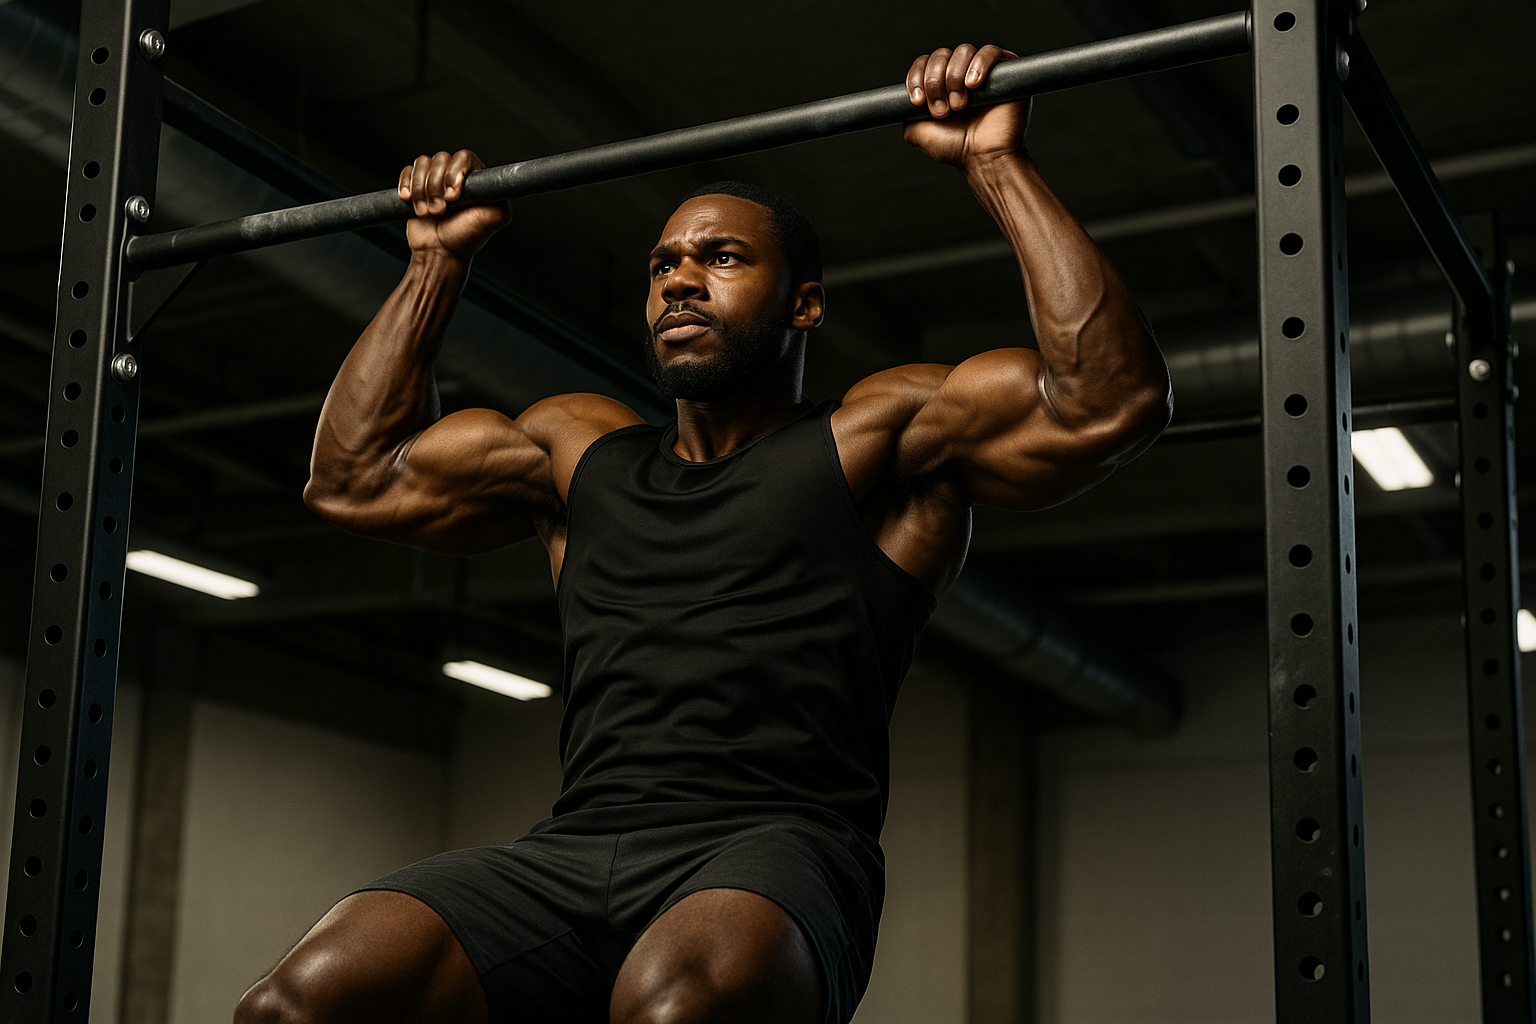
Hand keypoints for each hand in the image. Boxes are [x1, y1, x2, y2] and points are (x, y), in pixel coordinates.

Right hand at [397, 150, 511, 262]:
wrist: (439, 252)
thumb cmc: (466, 238)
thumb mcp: (494, 219)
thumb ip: (502, 198)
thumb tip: (507, 183)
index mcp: (476, 179)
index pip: (465, 157)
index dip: (455, 172)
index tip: (453, 196)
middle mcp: (456, 175)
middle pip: (441, 158)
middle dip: (436, 187)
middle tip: (440, 210)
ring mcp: (436, 178)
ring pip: (423, 163)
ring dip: (422, 190)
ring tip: (427, 212)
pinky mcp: (417, 184)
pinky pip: (408, 171)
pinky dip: (407, 185)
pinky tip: (409, 200)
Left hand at [903, 44, 1030, 168]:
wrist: (984, 158)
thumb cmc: (957, 148)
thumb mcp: (918, 132)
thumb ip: (906, 112)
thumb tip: (903, 99)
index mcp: (941, 85)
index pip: (924, 63)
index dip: (917, 77)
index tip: (918, 101)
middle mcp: (961, 75)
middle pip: (941, 55)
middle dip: (935, 82)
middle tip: (942, 110)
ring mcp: (983, 71)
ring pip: (963, 51)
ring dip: (954, 77)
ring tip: (960, 105)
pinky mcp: (1005, 71)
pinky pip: (990, 52)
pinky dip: (978, 65)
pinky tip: (973, 84)